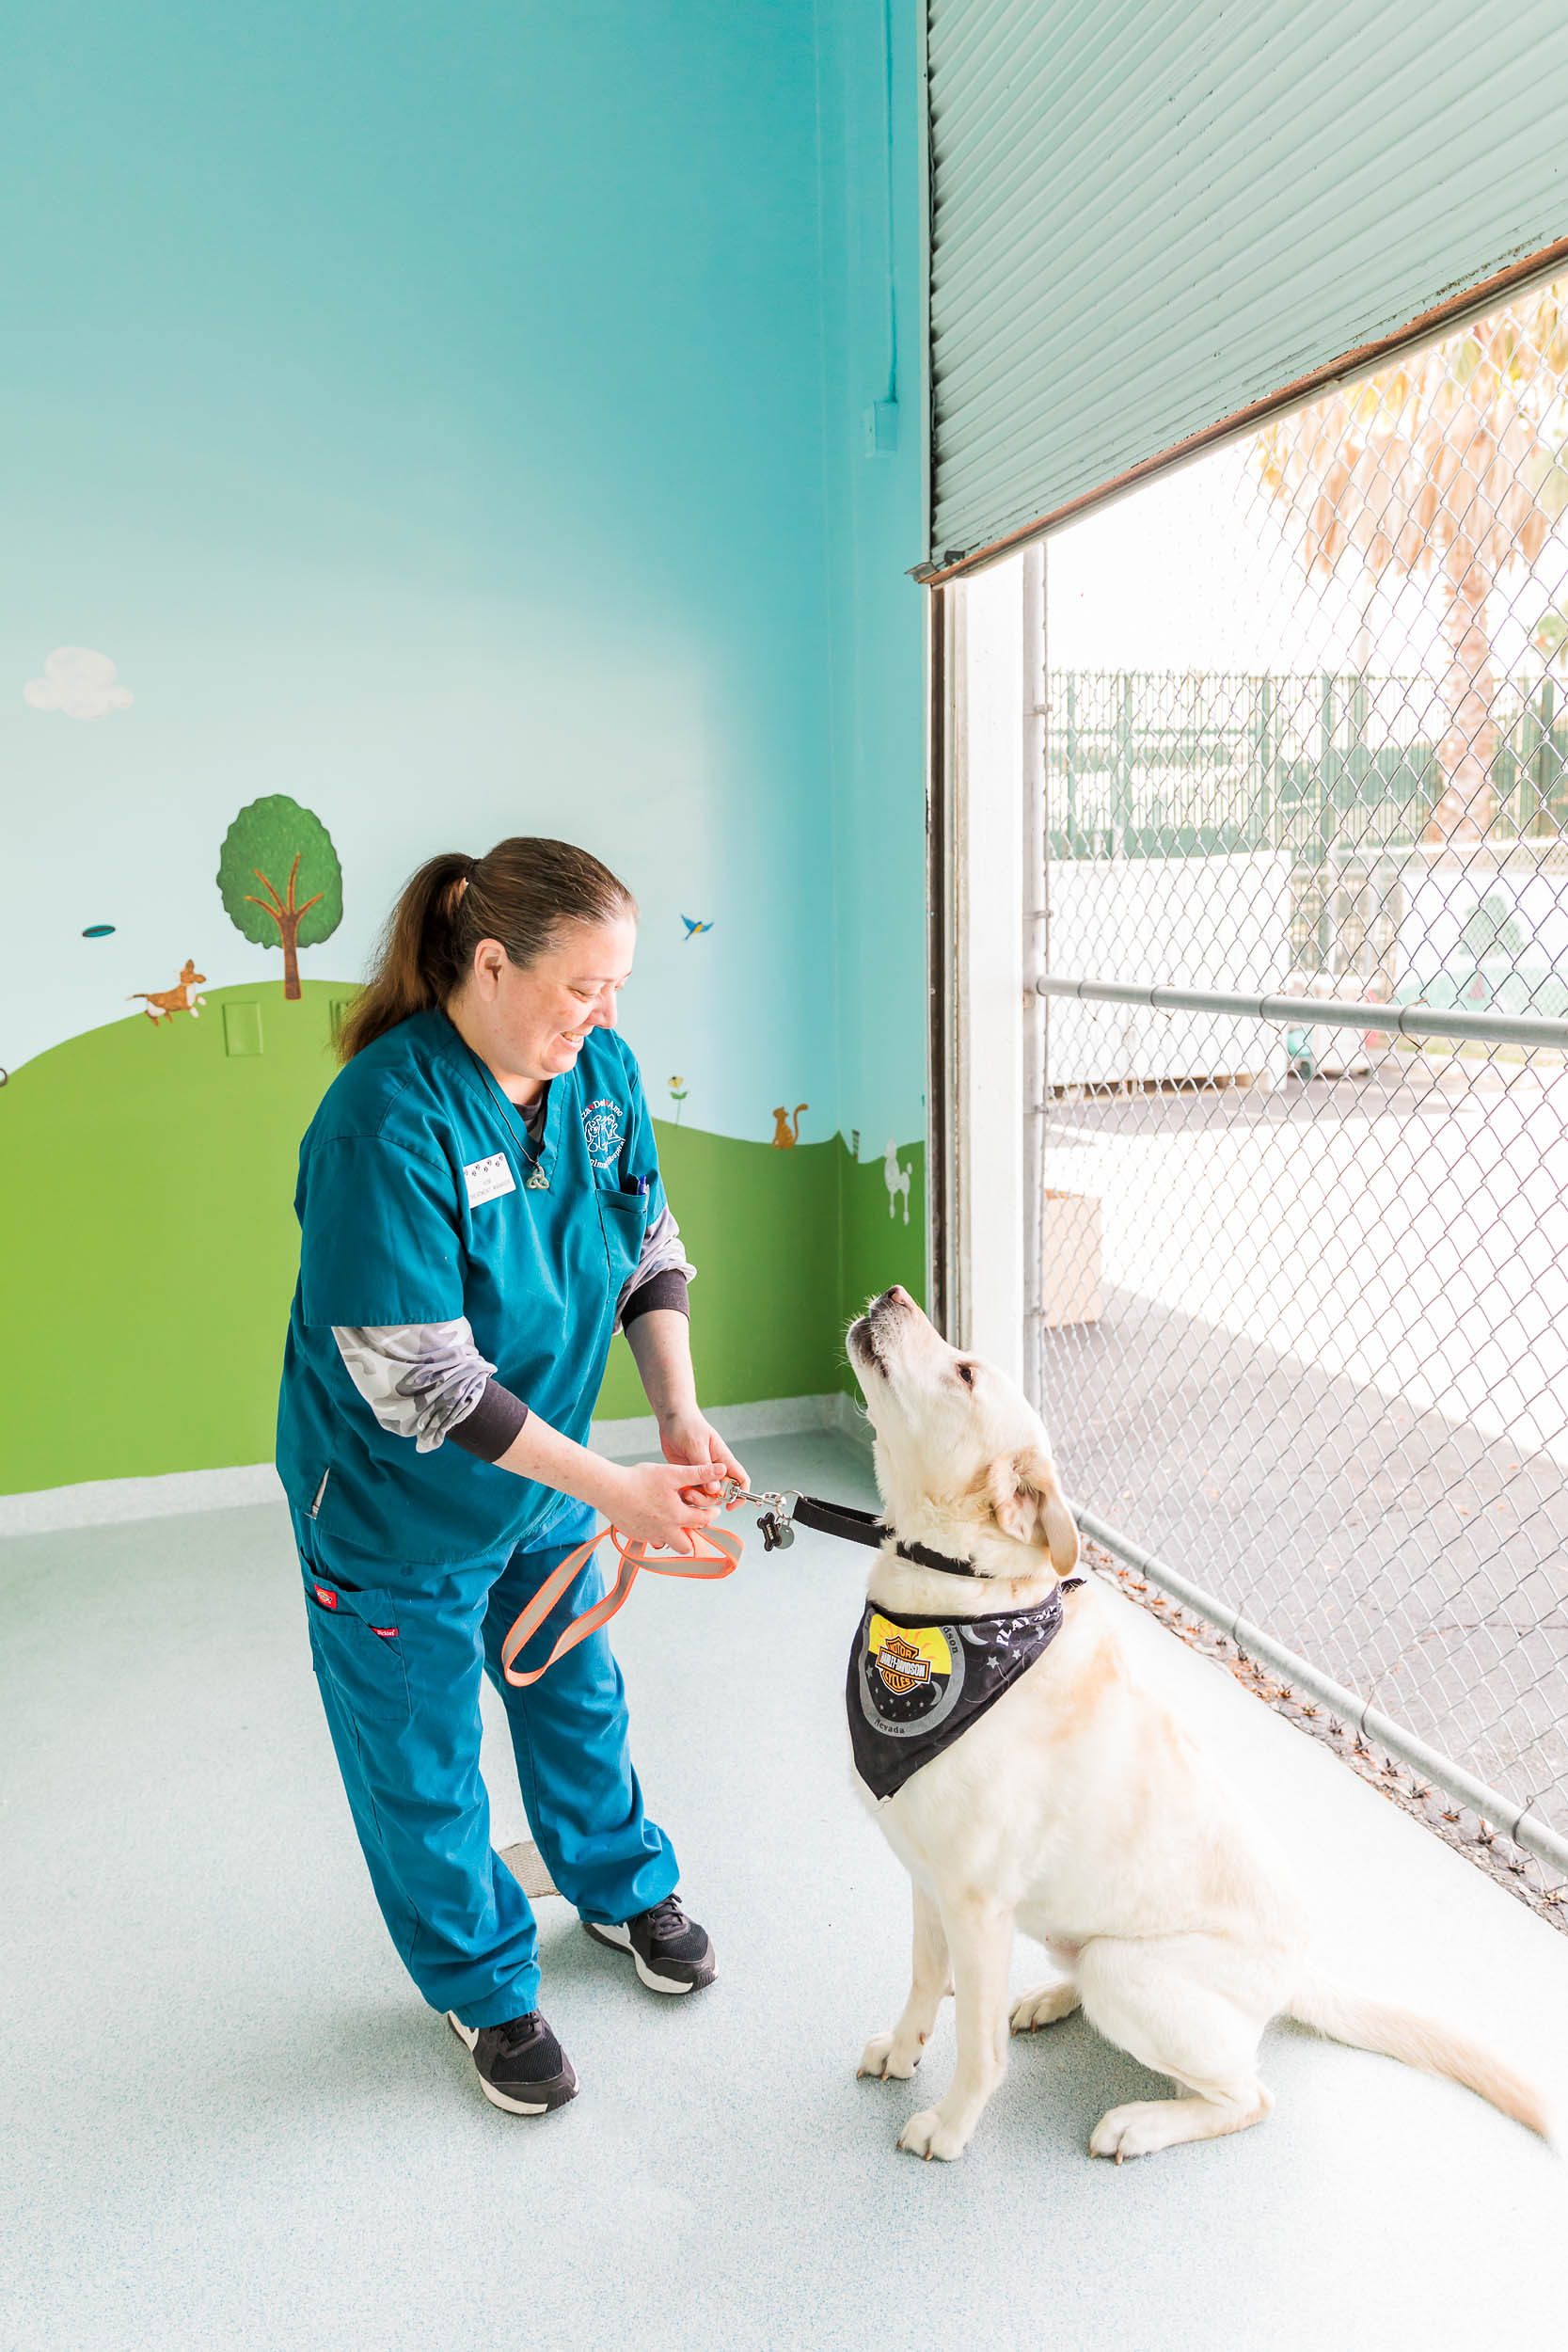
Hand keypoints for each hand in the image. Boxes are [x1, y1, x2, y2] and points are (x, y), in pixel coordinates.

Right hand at [603, 1460, 724, 1553]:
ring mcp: (648, 1536)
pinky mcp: (634, 1535)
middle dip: (693, 1536)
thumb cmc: (639, 1480)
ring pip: (667, 1544)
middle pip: (686, 1546)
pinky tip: (653, 1518)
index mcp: (677, 1517)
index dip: (711, 1515)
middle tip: (692, 1521)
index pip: (702, 1521)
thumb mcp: (672, 1473)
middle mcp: (665, 1531)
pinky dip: (655, 1533)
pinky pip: (650, 1540)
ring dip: (673, 1536)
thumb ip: (699, 1473)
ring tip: (672, 1519)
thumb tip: (721, 1470)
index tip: (713, 1510)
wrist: (609, 1489)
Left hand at [657, 1410, 747, 1504]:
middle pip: (722, 1493)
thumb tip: (714, 1489)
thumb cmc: (688, 1425)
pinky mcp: (689, 1475)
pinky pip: (692, 1491)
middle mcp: (714, 1468)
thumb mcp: (696, 1445)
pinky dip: (687, 1495)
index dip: (741, 1495)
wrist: (671, 1419)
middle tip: (693, 1495)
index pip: (741, 1480)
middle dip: (710, 1499)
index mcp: (723, 1459)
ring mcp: (702, 1473)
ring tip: (684, 1492)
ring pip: (706, 1495)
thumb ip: (704, 1467)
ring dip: (696, 1498)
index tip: (731, 1505)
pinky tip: (678, 1491)